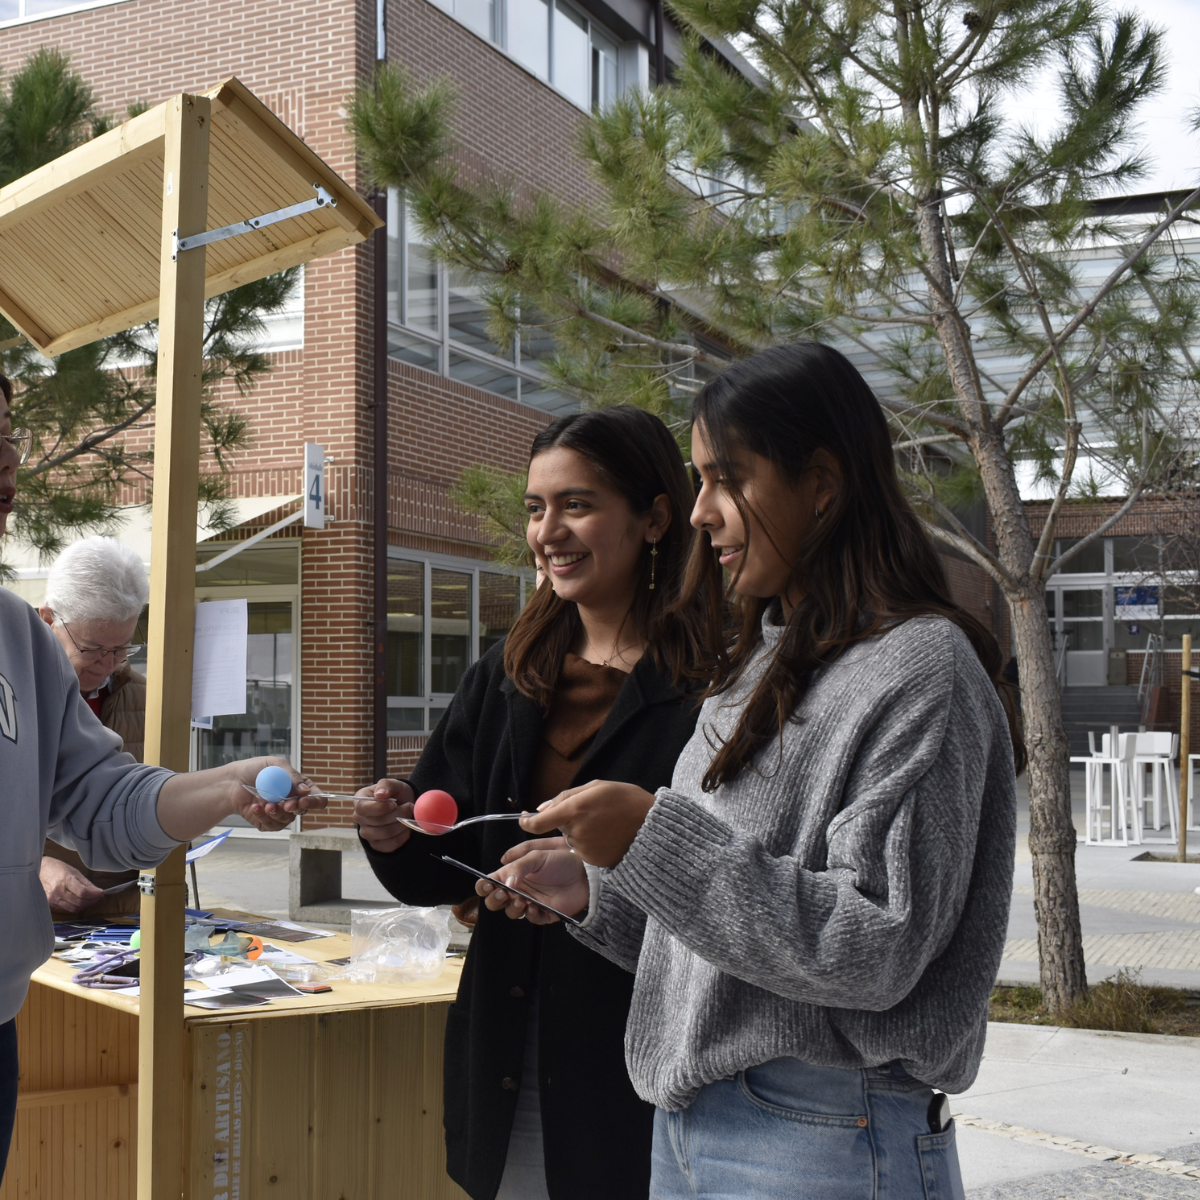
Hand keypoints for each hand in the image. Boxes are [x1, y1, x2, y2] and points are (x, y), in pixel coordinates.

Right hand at [40, 857, 103, 911]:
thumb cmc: (55, 868)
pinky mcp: (50, 903)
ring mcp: (53, 898)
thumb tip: (96, 891)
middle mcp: (57, 891)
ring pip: (74, 908)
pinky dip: (76, 906)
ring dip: (85, 905)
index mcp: (65, 880)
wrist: (37, 871)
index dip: (94, 894)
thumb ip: (85, 882)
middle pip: (79, 902)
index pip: (83, 892)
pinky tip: (80, 901)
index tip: (101, 892)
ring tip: (90, 899)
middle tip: (97, 896)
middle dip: (92, 900)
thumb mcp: (73, 871)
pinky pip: (66, 908)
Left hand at [227, 757, 325, 831]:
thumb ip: (292, 776)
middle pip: (303, 810)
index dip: (315, 801)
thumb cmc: (255, 770)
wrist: (232, 781)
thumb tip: (306, 790)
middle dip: (294, 808)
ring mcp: (280, 812)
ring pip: (287, 819)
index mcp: (298, 786)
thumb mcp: (276, 765)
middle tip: (285, 804)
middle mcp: (292, 801)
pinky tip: (255, 807)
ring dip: (276, 812)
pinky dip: (263, 816)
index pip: (317, 797)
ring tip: (264, 803)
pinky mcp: (267, 822)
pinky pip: (272, 825)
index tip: (303, 799)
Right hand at [353, 778, 416, 853]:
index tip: (394, 803)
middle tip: (409, 807)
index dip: (380, 807)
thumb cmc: (395, 794)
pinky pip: (390, 844)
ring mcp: (367, 833)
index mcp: (360, 801)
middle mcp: (359, 818)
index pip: (363, 808)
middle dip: (397, 814)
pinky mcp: (377, 845)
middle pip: (377, 822)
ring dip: (401, 825)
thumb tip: (380, 795)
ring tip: (408, 816)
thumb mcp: (393, 784)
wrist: (404, 806)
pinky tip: (406, 828)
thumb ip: (386, 785)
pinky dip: (402, 836)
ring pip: (385, 833)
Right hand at [476, 839, 588, 924]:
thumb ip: (518, 867)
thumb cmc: (562, 860)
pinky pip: (530, 918)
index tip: (487, 886)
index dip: (484, 886)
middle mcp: (519, 888)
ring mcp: (530, 901)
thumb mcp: (538, 856)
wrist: (586, 873)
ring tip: (522, 899)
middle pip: (495, 901)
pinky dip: (529, 914)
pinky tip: (534, 906)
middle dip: (495, 899)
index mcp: (513, 873)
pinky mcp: (544, 912)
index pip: (490, 882)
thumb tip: (504, 883)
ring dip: (512, 907)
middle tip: (505, 892)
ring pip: (511, 912)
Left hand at [518, 780, 655, 867]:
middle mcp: (576, 831)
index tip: (524, 819)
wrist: (652, 828)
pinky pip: (583, 850)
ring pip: (572, 839)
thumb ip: (565, 796)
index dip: (527, 822)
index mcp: (575, 809)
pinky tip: (607, 836)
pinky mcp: (593, 861)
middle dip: (569, 819)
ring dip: (580, 832)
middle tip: (593, 812)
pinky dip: (590, 844)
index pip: (538, 823)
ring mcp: (585, 848)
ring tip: (605, 824)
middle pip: (560, 827)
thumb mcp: (597, 786)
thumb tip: (541, 809)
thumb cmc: (626, 801)